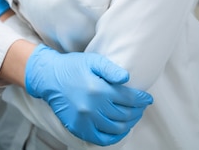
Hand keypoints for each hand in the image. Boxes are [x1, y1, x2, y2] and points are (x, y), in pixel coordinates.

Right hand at [25, 44, 152, 145]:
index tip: (148, 99)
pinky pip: (102, 139)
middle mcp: (93, 107)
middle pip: (124, 114)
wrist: (50, 77)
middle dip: (137, 111)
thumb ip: (111, 69)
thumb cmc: (73, 66)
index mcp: (98, 89)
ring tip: (133, 116)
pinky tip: (121, 129)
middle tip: (142, 106)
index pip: (128, 99)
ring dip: (129, 123)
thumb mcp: (93, 60)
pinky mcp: (79, 129)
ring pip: (116, 128)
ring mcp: (86, 120)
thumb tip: (127, 78)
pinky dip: (115, 136)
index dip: (141, 99)